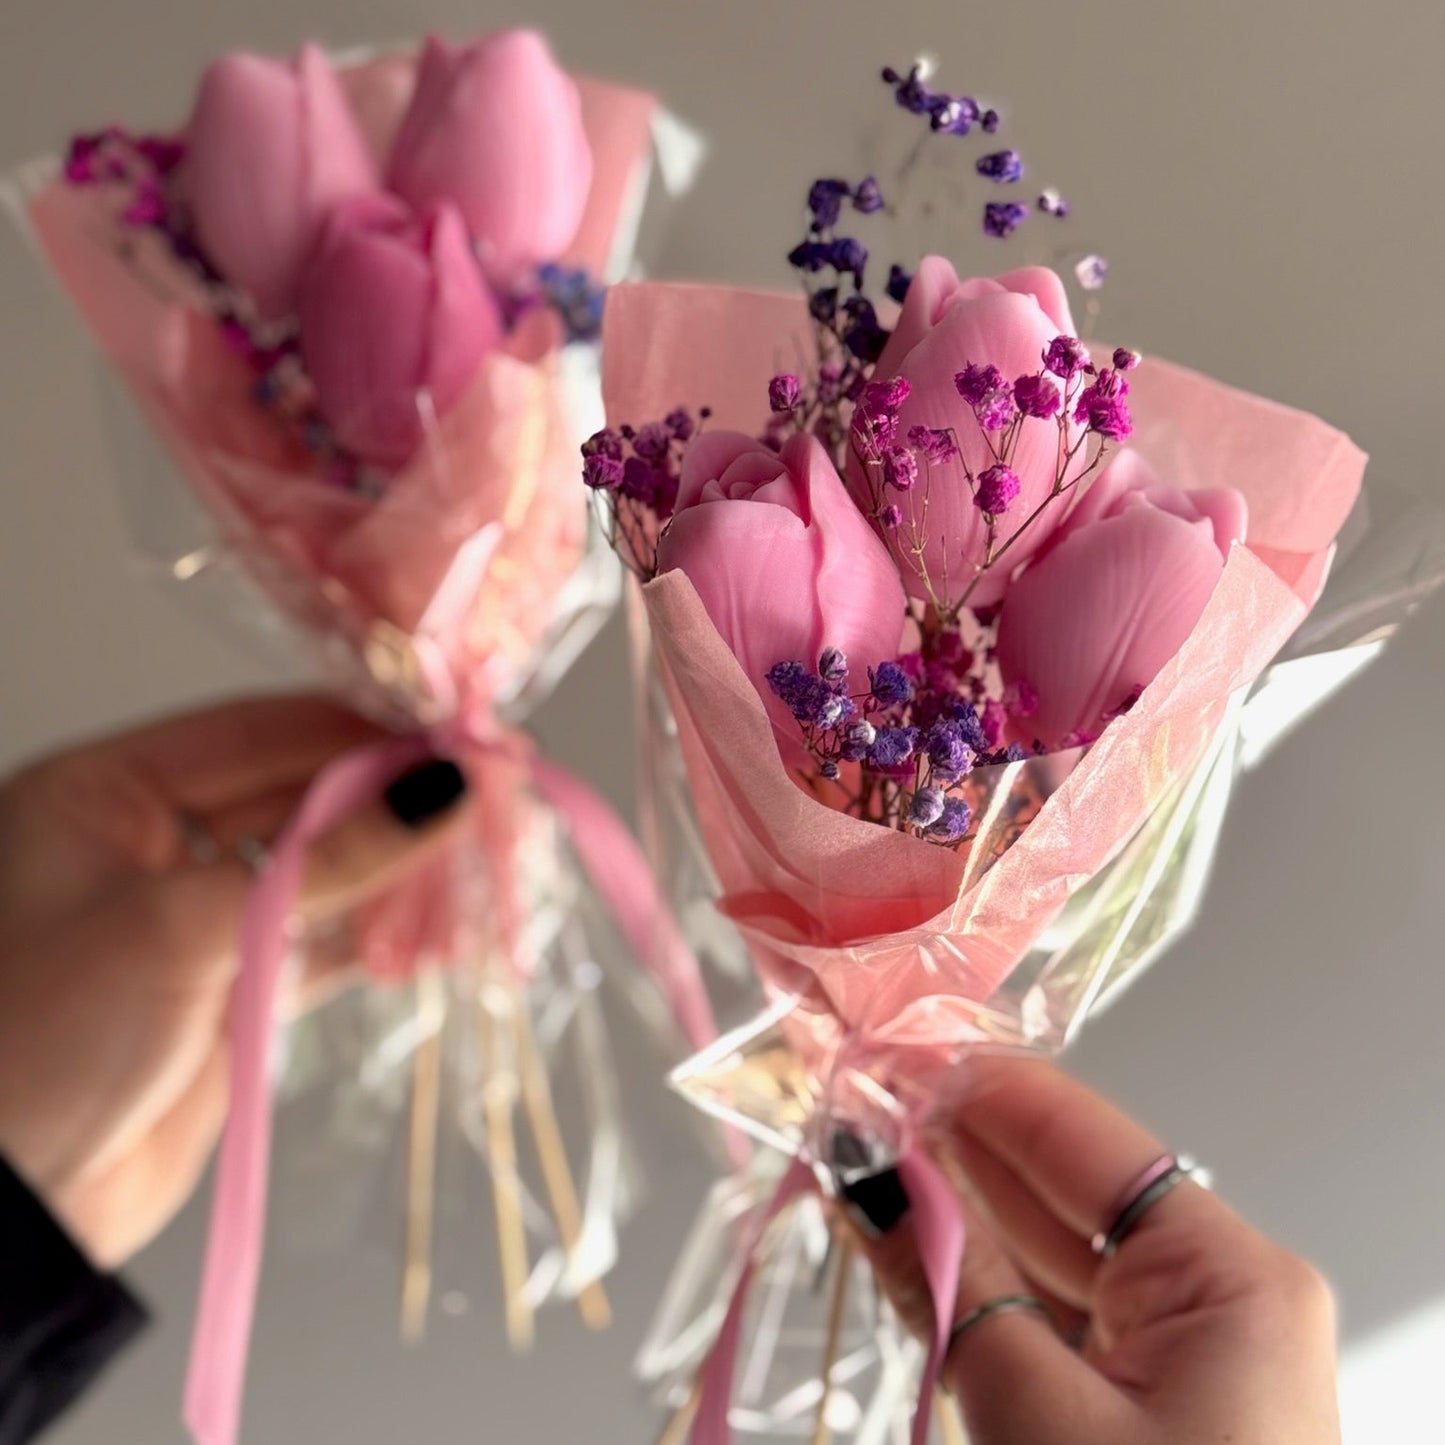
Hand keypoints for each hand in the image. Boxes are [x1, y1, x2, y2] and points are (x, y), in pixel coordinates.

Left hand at [0, 696, 467, 1268]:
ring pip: (320, 870)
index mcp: (104, 794)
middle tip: (483, 794)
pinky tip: (438, 928)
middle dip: (389, 799)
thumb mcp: (185, 925)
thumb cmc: (42, 1042)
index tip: (448, 735)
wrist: (11, 1213)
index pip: (257, 732)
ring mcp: (195, 918)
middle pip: (297, 798)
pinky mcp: (233, 989)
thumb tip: (435, 795)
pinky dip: (380, 936)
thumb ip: (323, 861)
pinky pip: (323, 942)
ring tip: (477, 858)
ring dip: (395, 868)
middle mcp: (149, 844)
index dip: (358, 731)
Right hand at [854, 1059, 1339, 1444]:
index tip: (876, 1049)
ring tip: (855, 1163)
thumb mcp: (1035, 1420)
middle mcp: (1214, 1295)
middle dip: (947, 1143)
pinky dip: (976, 1282)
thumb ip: (949, 1282)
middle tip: (843, 1107)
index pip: (1076, 1132)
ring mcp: (1182, 1355)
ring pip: (1046, 1249)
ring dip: (951, 1212)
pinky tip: (907, 1245)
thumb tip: (867, 1173)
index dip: (970, 1082)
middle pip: (1059, 1183)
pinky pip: (1050, 1315)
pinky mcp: (1145, 1407)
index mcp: (1226, 1275)